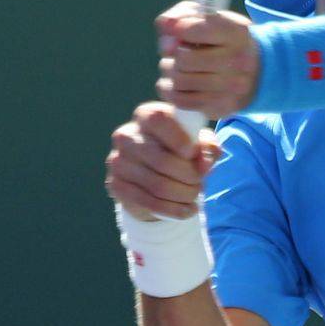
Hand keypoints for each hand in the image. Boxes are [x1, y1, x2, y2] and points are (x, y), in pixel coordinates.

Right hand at [105, 102, 220, 221]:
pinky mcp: (116, 185)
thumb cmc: (182, 152)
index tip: (194, 153)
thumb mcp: (199, 144)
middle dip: (189, 175)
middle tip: (201, 181)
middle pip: (161, 159)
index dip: (179, 138)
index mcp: (146, 115)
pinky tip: (188, 210)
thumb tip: (204, 163)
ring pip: (158, 185)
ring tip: (195, 194)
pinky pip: (150, 202)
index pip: (159, 119)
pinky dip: (175, 210)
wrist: (156, 177)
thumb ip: (208, 147)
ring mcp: (118, 161)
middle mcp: (126, 135)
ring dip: (184, 194)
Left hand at [155, 1, 259, 118]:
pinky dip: (170, 91)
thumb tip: (164, 26)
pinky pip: (181, 101)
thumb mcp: (213, 19)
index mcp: (237, 33)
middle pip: (183, 58)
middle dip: (171, 54)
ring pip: (179, 80)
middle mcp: (237, 60)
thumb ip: (183, 16)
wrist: (260, 72)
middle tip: (175, 52)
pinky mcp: (221, 106)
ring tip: (176, 67)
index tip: (176, 29)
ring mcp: (231, 87)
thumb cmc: (226, 41)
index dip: (177, 28)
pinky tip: (175, 84)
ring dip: (169, 72)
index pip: (194, 29)